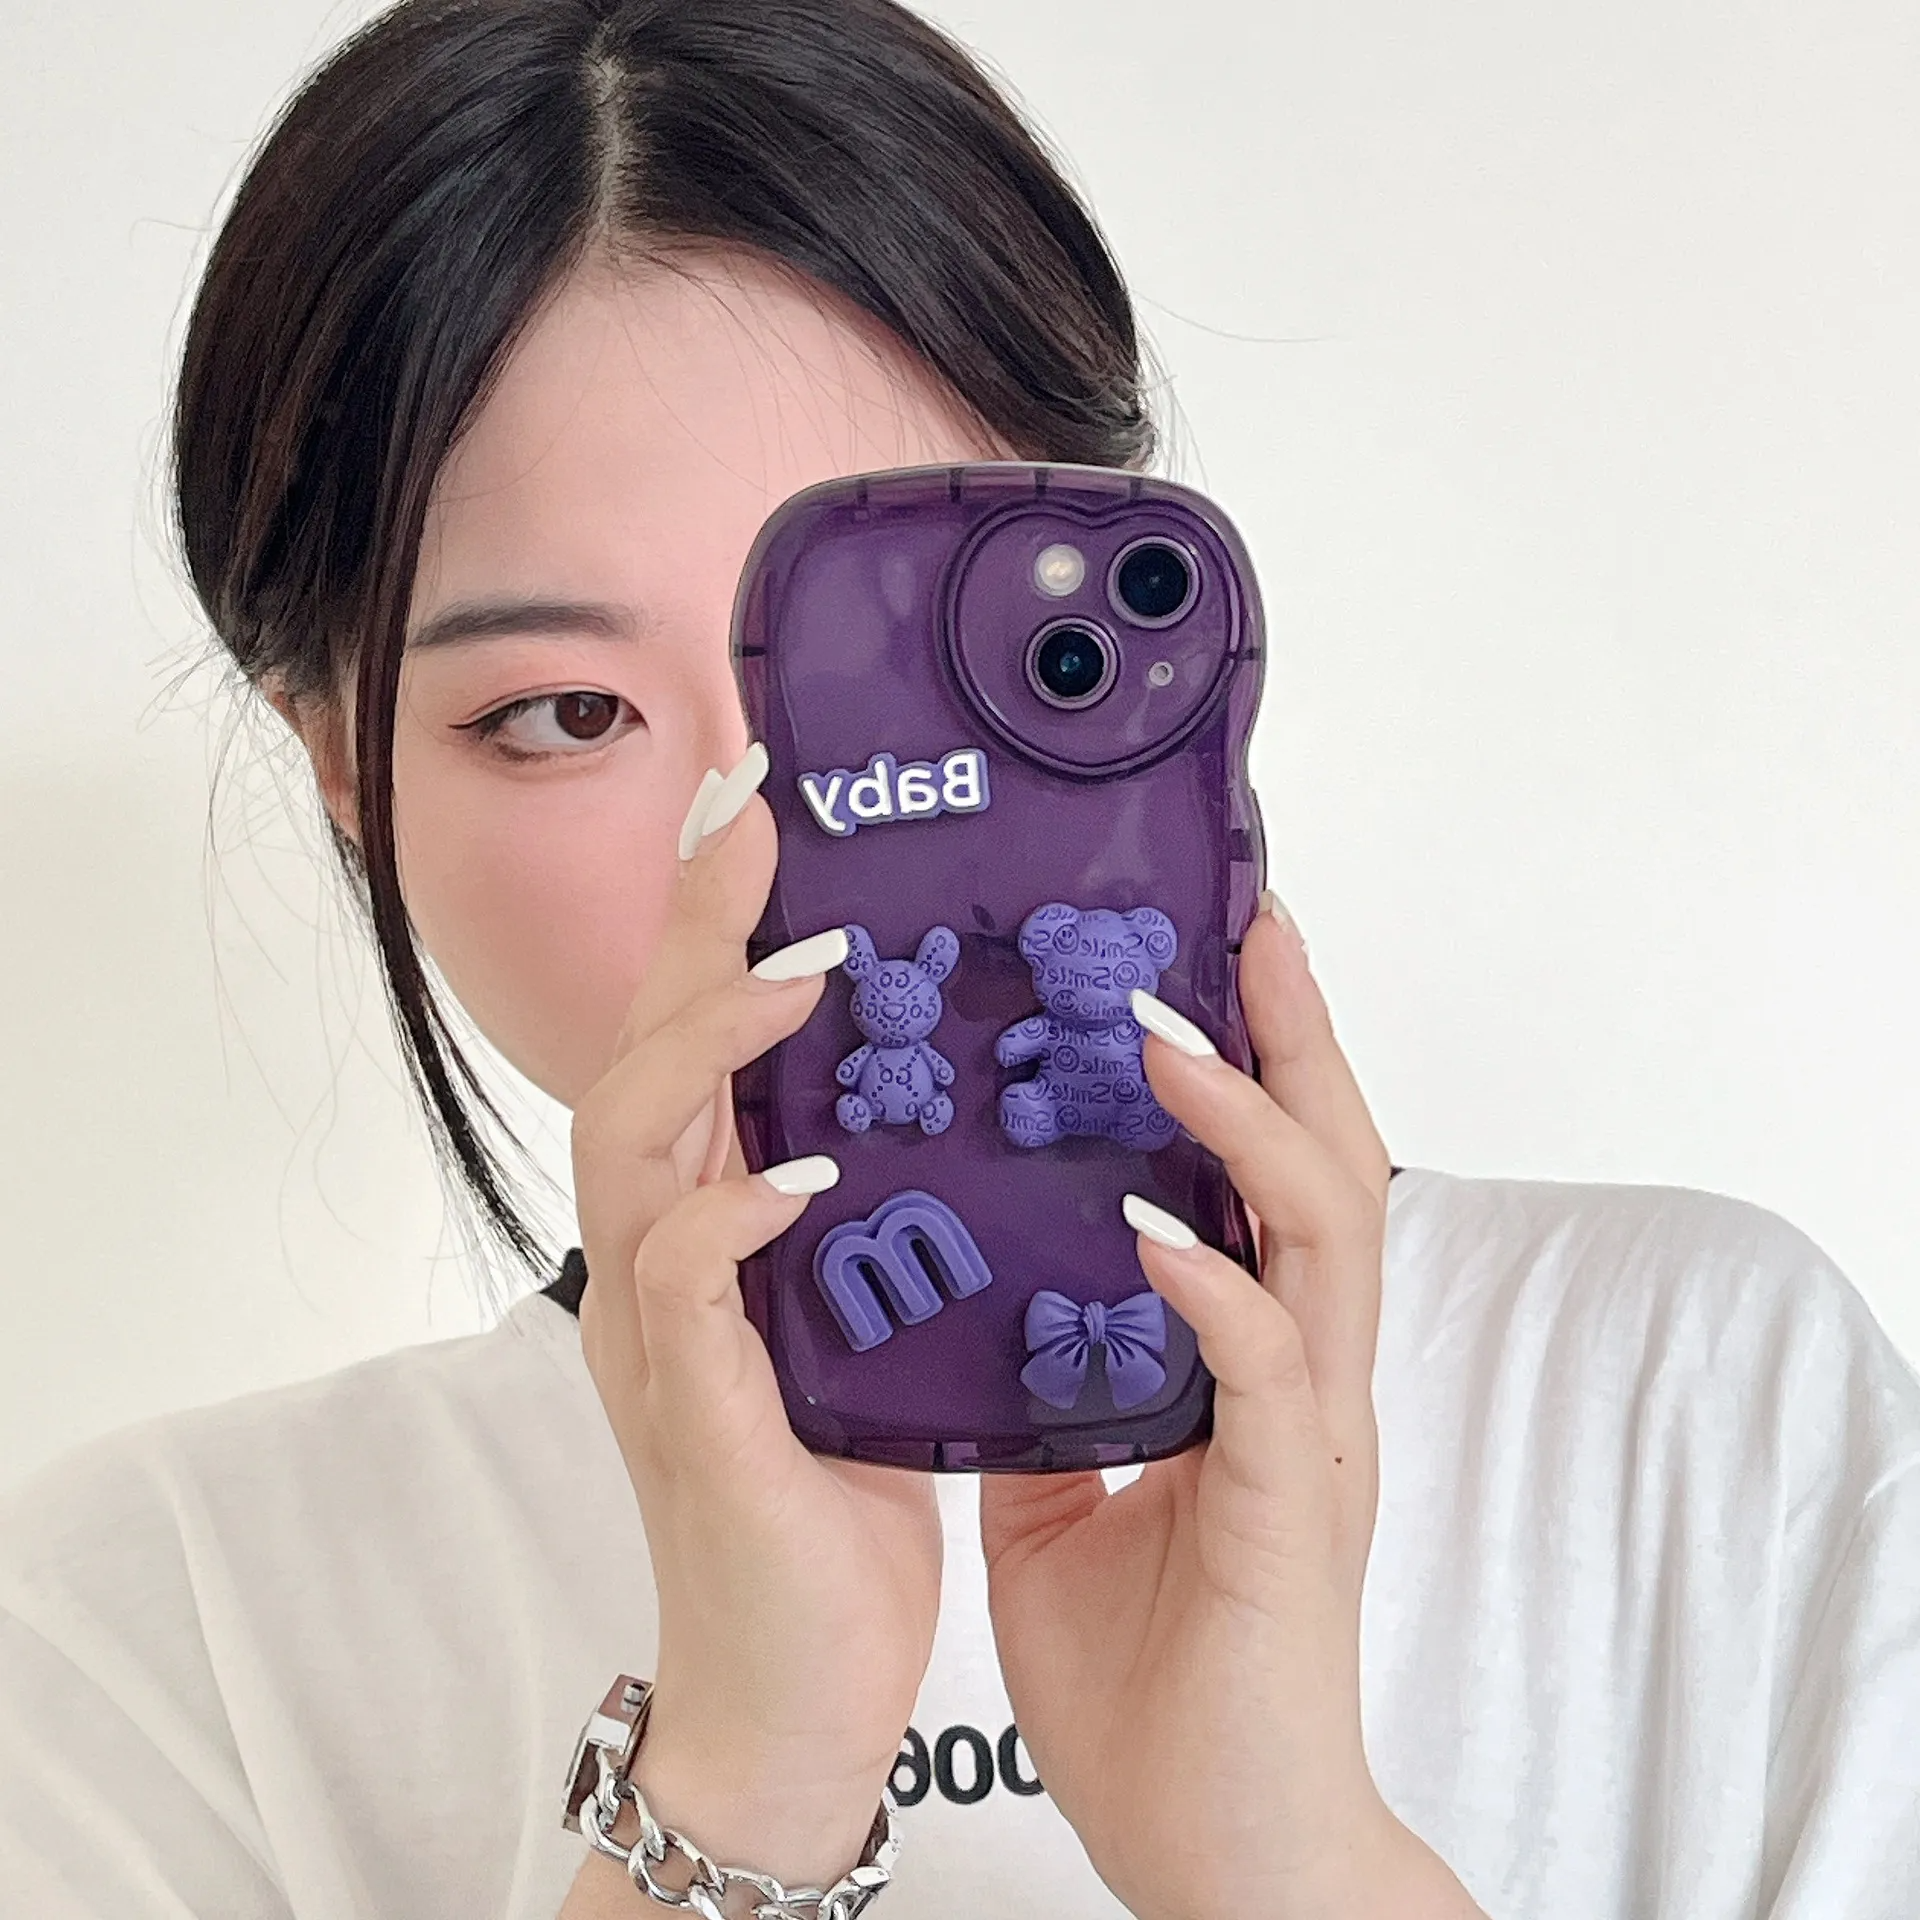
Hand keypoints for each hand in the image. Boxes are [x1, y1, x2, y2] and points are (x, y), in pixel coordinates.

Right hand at [569, 749, 939, 1887]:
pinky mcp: (689, 1413)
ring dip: (709, 1045)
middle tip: (757, 818)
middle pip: (638, 1051)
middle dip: (694, 931)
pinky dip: (732, 1214)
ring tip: (799, 974)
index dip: (714, 923)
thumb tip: (946, 1107)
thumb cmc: (832, 1503)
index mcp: (705, 1228)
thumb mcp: (856, 1325)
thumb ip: (871, 1220)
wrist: (793, 1688)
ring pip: (631, 1141)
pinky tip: (799, 1172)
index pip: (693, 1043)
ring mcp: (657, 1332)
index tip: (766, 810)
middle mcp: (658, 1259)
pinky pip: (682, 1286)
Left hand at [978, 901, 1484, 1919]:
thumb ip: (1047, 1395)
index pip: (1256, 1174)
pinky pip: (1266, 1374)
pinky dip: (1218, 1287)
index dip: (1242, 1057)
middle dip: (1289, 1031)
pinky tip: (1158, 1232)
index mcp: (1247, 1360)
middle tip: (1240, 916)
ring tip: (1171, 1030)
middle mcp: (1298, 1373)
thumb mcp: (1065, 1499)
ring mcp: (1305, 1437)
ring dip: (1248, 1121)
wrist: (1220, 1848)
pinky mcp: (1288, 1514)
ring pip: (1321, 1233)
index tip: (1195, 948)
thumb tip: (984, 1311)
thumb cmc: (1155, 1676)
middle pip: (1325, 1158)